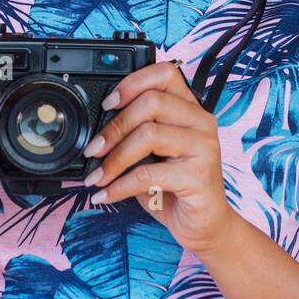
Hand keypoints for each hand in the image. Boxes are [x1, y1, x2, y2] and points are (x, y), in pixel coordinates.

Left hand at [81, 60, 237, 256]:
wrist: (205, 225)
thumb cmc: (175, 186)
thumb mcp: (154, 154)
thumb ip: (137, 133)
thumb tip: (96, 131)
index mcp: (191, 109)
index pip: (165, 73)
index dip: (132, 82)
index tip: (107, 104)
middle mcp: (201, 122)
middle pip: (151, 103)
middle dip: (114, 127)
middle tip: (93, 149)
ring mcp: (204, 147)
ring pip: (149, 135)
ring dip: (114, 159)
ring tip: (97, 176)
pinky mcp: (199, 176)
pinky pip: (149, 174)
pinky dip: (120, 186)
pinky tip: (107, 194)